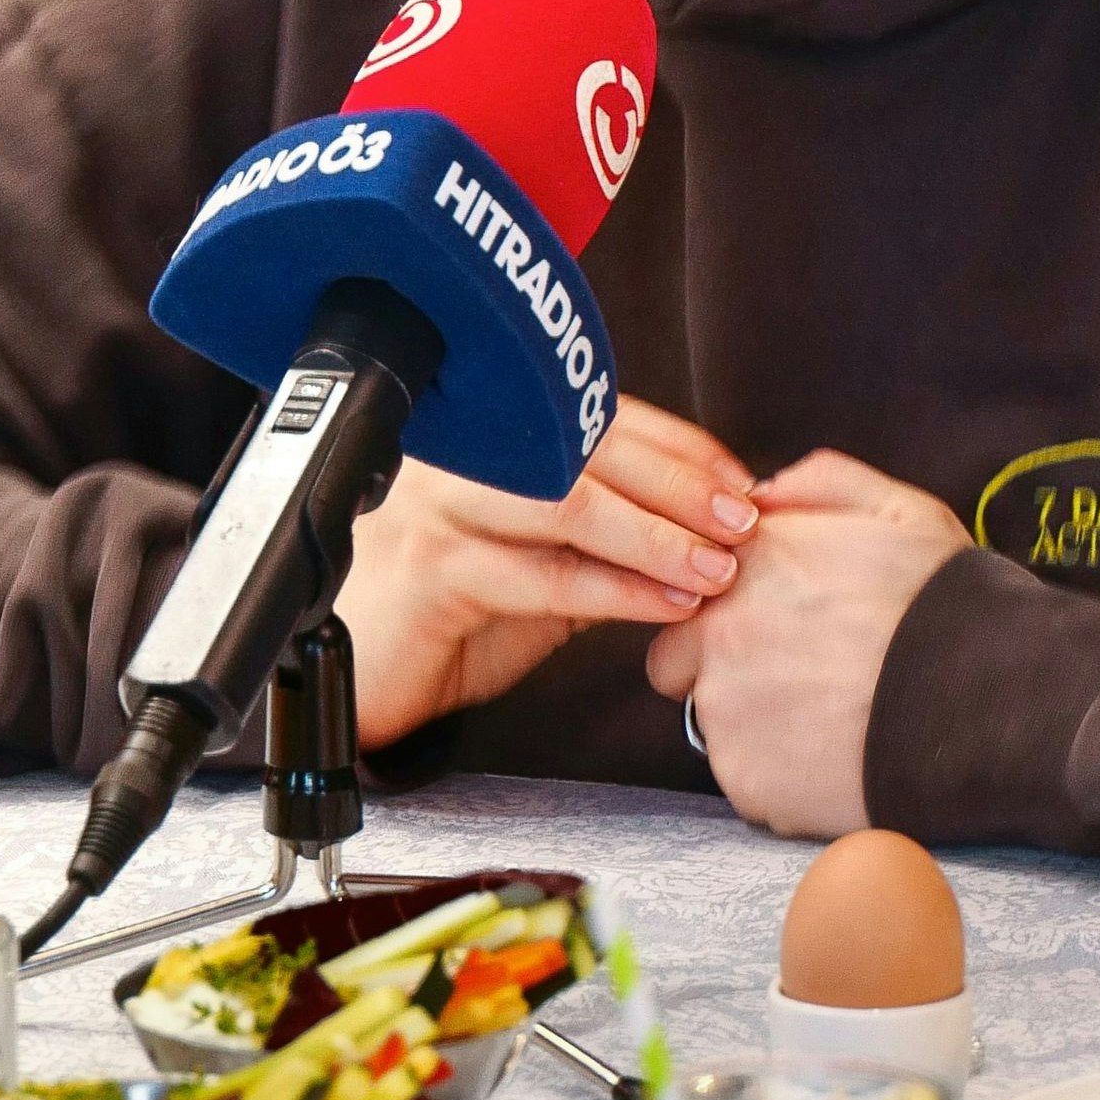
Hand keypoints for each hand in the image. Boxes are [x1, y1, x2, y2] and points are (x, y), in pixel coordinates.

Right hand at [337, 396, 758, 749]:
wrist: (356, 682)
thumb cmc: (441, 623)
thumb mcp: (532, 569)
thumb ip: (595, 542)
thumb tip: (697, 530)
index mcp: (482, 441)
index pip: (591, 417)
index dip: (675, 446)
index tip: (737, 481)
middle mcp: (457, 459)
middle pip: (585, 450)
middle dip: (678, 485)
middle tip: (742, 522)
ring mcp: (439, 510)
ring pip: (567, 505)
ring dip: (656, 538)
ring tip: (715, 568)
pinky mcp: (435, 573)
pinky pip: (544, 576)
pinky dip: (617, 591)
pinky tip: (664, 605)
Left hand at [645, 449, 968, 834]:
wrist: (997, 709)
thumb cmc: (954, 609)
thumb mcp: (904, 512)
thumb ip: (821, 483)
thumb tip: (764, 494)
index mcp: (749, 564)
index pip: (687, 593)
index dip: (725, 614)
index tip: (772, 630)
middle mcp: (719, 631)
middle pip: (677, 666)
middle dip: (720, 675)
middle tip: (800, 685)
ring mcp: (726, 711)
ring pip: (717, 726)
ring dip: (757, 728)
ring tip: (836, 723)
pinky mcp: (746, 779)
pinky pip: (750, 781)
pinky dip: (783, 779)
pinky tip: (841, 761)